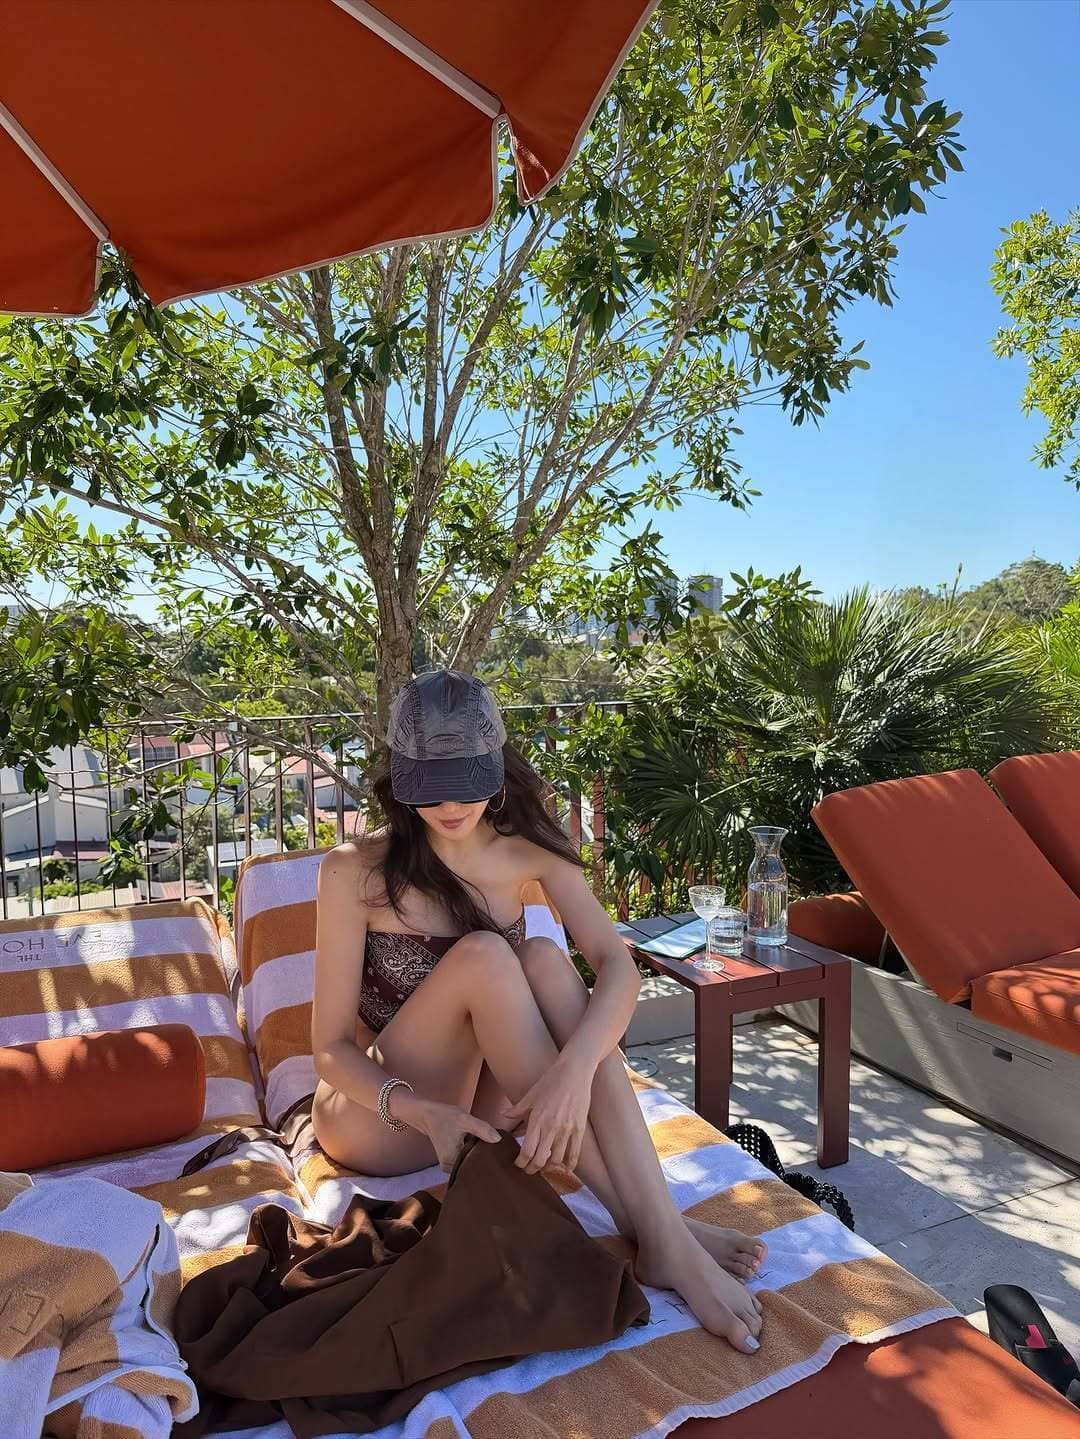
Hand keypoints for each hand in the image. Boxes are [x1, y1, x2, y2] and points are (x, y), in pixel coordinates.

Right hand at [413, 1099, 499, 1172]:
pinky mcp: (450, 1162)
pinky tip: (476, 1146)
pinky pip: (465, 1160)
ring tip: (483, 1145)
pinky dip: (471, 1154)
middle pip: (472, 1167)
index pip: (475, 1166)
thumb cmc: (445, 1116)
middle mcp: (448, 1168)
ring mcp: (448, 1166)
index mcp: (451, 1161)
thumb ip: (482, 1129)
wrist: (428, 1115)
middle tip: (493, 1147)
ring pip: (469, 1163)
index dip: (487, 1159)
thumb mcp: (465, 1119)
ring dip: (477, 1155)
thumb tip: (499, 1140)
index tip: (496, 1152)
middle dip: (483, 1157)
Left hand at [506, 1058, 592, 1174]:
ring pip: (557, 1160)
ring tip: (544, 1167)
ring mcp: (567, 1129)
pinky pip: (575, 1153)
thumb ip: (517, 1109)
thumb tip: (504, 1116)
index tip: (518, 1164)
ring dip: (549, 1168)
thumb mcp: (531, 1094)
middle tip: (529, 1170)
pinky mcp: (579, 1129)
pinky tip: (564, 1168)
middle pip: (540, 1160)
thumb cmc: (551, 1081)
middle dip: (532, 1169)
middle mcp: (551, 1127)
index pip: (527, 1150)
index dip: (521, 1163)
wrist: (574, 1071)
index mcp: (537, 1119)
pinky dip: (569, 1165)